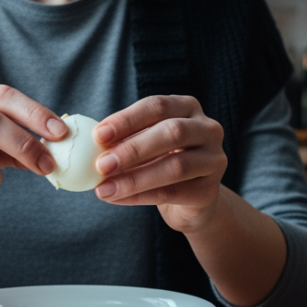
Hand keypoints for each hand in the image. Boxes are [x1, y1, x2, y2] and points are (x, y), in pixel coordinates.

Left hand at [92, 95, 227, 233]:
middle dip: (133, 149)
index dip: (127, 119)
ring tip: (104, 189)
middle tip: (101, 165)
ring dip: (135, 178)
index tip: (98, 135)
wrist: (191, 200)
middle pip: (172, 132)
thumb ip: (125, 141)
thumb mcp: (145, 144)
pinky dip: (141, 197)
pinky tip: (117, 199)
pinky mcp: (210, 190)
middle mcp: (208, 129)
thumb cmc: (160, 162)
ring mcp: (214, 159)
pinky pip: (173, 193)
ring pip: (175, 166)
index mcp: (187, 107)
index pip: (157, 106)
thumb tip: (92, 145)